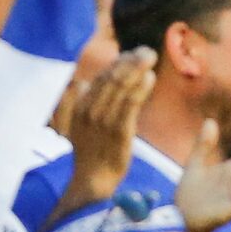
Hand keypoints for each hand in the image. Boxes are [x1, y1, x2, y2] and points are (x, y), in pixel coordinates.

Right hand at [56, 48, 156, 203]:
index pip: (102, 77)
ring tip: (150, 56)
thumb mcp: (80, 125)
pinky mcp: (119, 131)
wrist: (93, 181)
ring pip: (121, 86)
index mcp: (81, 105)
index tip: (134, 54)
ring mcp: (104, 119)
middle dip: (130, 60)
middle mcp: (90, 108)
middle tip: (147, 50)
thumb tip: (83, 82)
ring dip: (137, 69)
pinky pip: (131, 104)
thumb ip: (83, 102)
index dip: (119, 63)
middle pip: (112, 77)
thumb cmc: (90, 152)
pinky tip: (150, 78)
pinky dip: (140, 88)